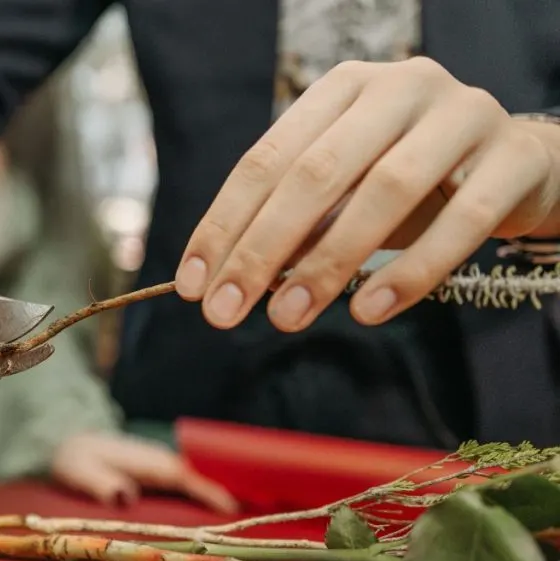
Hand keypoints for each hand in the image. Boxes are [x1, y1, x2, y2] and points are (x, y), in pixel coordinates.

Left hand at [50, 432, 238, 514]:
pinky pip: (188, 483)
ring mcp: (160, 465)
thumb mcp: (79, 473)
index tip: (232, 507)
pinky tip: (220, 510)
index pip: (183, 477)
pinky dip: (205, 493)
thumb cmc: (74, 461)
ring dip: (219, 493)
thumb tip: (124, 495)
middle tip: (261, 514)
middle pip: (200, 478)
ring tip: (250, 516)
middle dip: (227, 492)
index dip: (208, 491)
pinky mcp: (158, 471)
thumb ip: (99, 484)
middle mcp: (159, 461)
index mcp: (146, 462)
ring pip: (197, 480)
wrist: (67, 442)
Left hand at [176, 56, 559, 332]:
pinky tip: (369, 312)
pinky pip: (462, 220)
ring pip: (385, 191)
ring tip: (288, 318)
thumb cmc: (414, 182)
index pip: (266, 160)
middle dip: (261, 248)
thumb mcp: (347, 197)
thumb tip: (233, 277)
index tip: (194, 286)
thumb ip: (298, 225)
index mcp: (342, 91)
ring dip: (328, 263)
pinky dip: (411, 270)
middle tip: (224, 311)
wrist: (518, 166)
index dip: (224, 225)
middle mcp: (398, 88)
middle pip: (316, 173)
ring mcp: (461, 115)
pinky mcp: (513, 156)